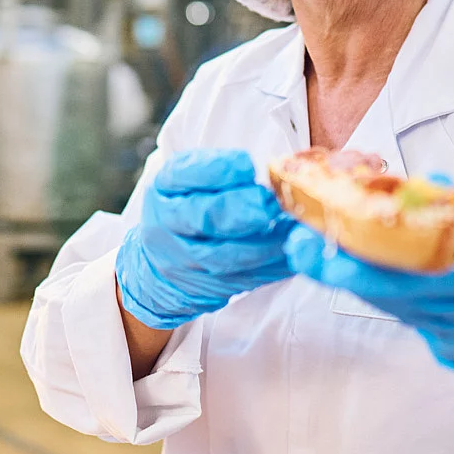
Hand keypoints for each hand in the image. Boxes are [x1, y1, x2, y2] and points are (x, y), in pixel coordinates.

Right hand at [116, 149, 292, 330]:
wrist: (161, 263)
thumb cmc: (187, 206)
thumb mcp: (190, 179)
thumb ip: (220, 169)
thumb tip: (267, 170)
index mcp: (165, 188)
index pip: (182, 174)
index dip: (216, 170)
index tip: (247, 165)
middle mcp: (166, 224)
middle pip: (201, 218)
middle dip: (239, 211)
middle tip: (270, 202)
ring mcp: (184, 261)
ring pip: (222, 257)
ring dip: (261, 244)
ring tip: (290, 229)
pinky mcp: (206, 288)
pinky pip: (242, 279)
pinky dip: (271, 267)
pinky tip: (292, 253)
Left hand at [286, 202, 453, 410]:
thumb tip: (430, 184)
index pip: (444, 265)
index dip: (394, 254)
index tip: (345, 237)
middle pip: (407, 291)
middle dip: (349, 269)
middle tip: (302, 247)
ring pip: (400, 307)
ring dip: (354, 279)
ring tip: (310, 252)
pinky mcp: (452, 352)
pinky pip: (411, 319)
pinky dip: (381, 295)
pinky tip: (349, 273)